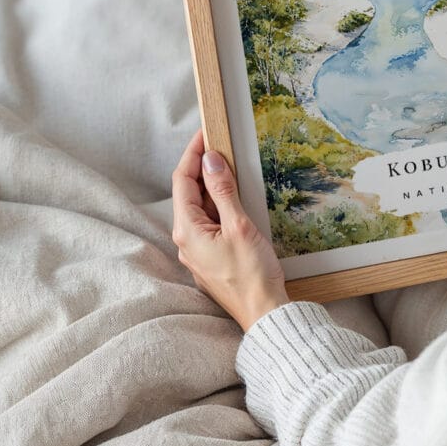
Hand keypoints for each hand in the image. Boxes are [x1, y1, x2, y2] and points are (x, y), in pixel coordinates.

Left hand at [172, 128, 289, 330]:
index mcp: (187, 230)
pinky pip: (209, 221)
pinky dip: (219, 202)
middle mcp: (186, 240)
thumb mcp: (239, 225)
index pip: (183, 180)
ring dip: (211, 184)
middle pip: (188, 192)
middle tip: (220, 143)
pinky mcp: (211, 256)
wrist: (263, 313)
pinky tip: (234, 196)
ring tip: (229, 163)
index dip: (193, 153)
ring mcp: (198, 250)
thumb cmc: (252, 273)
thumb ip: (223, 190)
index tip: (206, 133)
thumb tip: (211, 159)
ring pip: (200, 207)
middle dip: (202, 166)